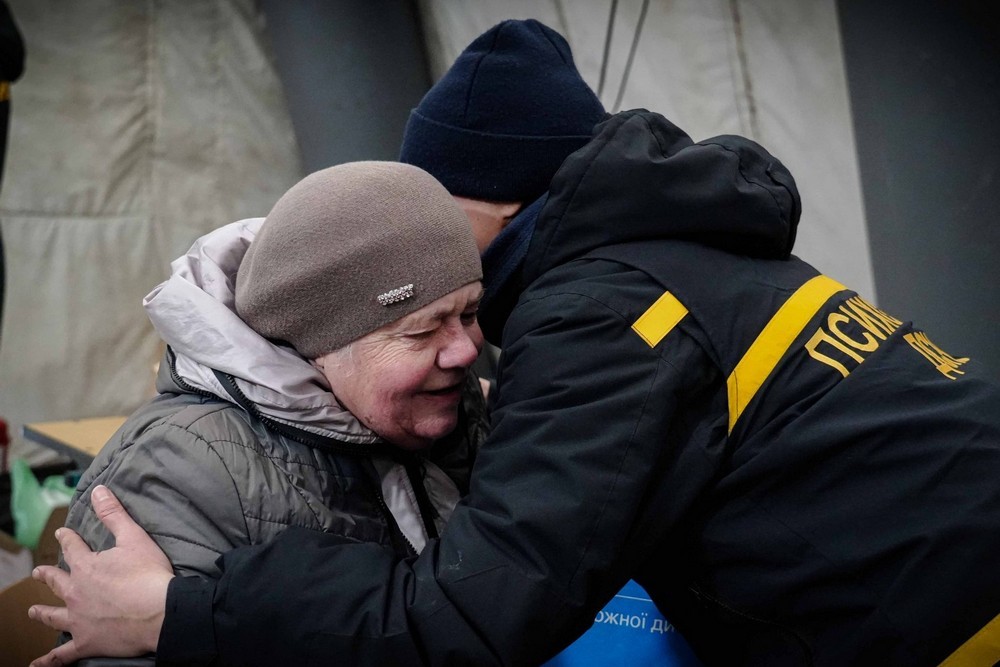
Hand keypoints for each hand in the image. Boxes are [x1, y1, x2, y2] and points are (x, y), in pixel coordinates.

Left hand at [28, 484, 174, 665]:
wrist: (160, 613)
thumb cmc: (149, 575)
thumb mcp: (134, 538)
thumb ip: (114, 514)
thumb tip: (98, 490)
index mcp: (87, 567)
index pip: (72, 548)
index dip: (67, 539)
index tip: (61, 534)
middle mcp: (75, 593)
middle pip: (57, 581)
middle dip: (48, 574)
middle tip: (39, 571)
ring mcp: (78, 620)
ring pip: (54, 615)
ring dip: (42, 612)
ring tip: (33, 610)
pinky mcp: (86, 642)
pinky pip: (61, 655)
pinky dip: (48, 661)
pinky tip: (37, 665)